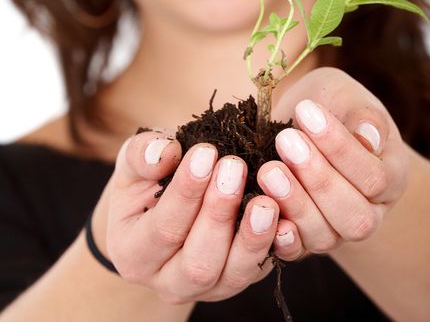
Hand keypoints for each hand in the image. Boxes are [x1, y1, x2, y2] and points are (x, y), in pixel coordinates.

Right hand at [92, 132, 279, 304]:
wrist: (163, 200)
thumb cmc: (147, 178)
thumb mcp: (134, 161)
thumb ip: (142, 154)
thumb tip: (165, 153)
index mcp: (133, 253)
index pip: (162, 229)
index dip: (185, 191)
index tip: (205, 152)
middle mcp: (168, 281)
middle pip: (197, 261)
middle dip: (218, 213)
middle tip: (234, 166)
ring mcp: (208, 286)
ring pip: (232, 274)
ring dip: (251, 237)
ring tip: (265, 199)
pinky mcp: (239, 277)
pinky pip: (261, 269)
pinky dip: (276, 245)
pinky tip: (287, 217)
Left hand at [257, 67, 408, 260]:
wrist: (301, 125)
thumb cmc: (330, 105)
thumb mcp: (345, 95)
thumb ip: (361, 113)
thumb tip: (368, 138)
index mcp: (390, 175)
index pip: (374, 176)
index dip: (340, 147)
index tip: (307, 111)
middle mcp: (369, 211)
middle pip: (355, 216)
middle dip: (318, 179)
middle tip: (286, 140)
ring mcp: (336, 230)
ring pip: (325, 236)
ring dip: (295, 203)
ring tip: (269, 169)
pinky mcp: (302, 239)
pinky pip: (295, 251)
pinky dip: (279, 236)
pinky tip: (262, 209)